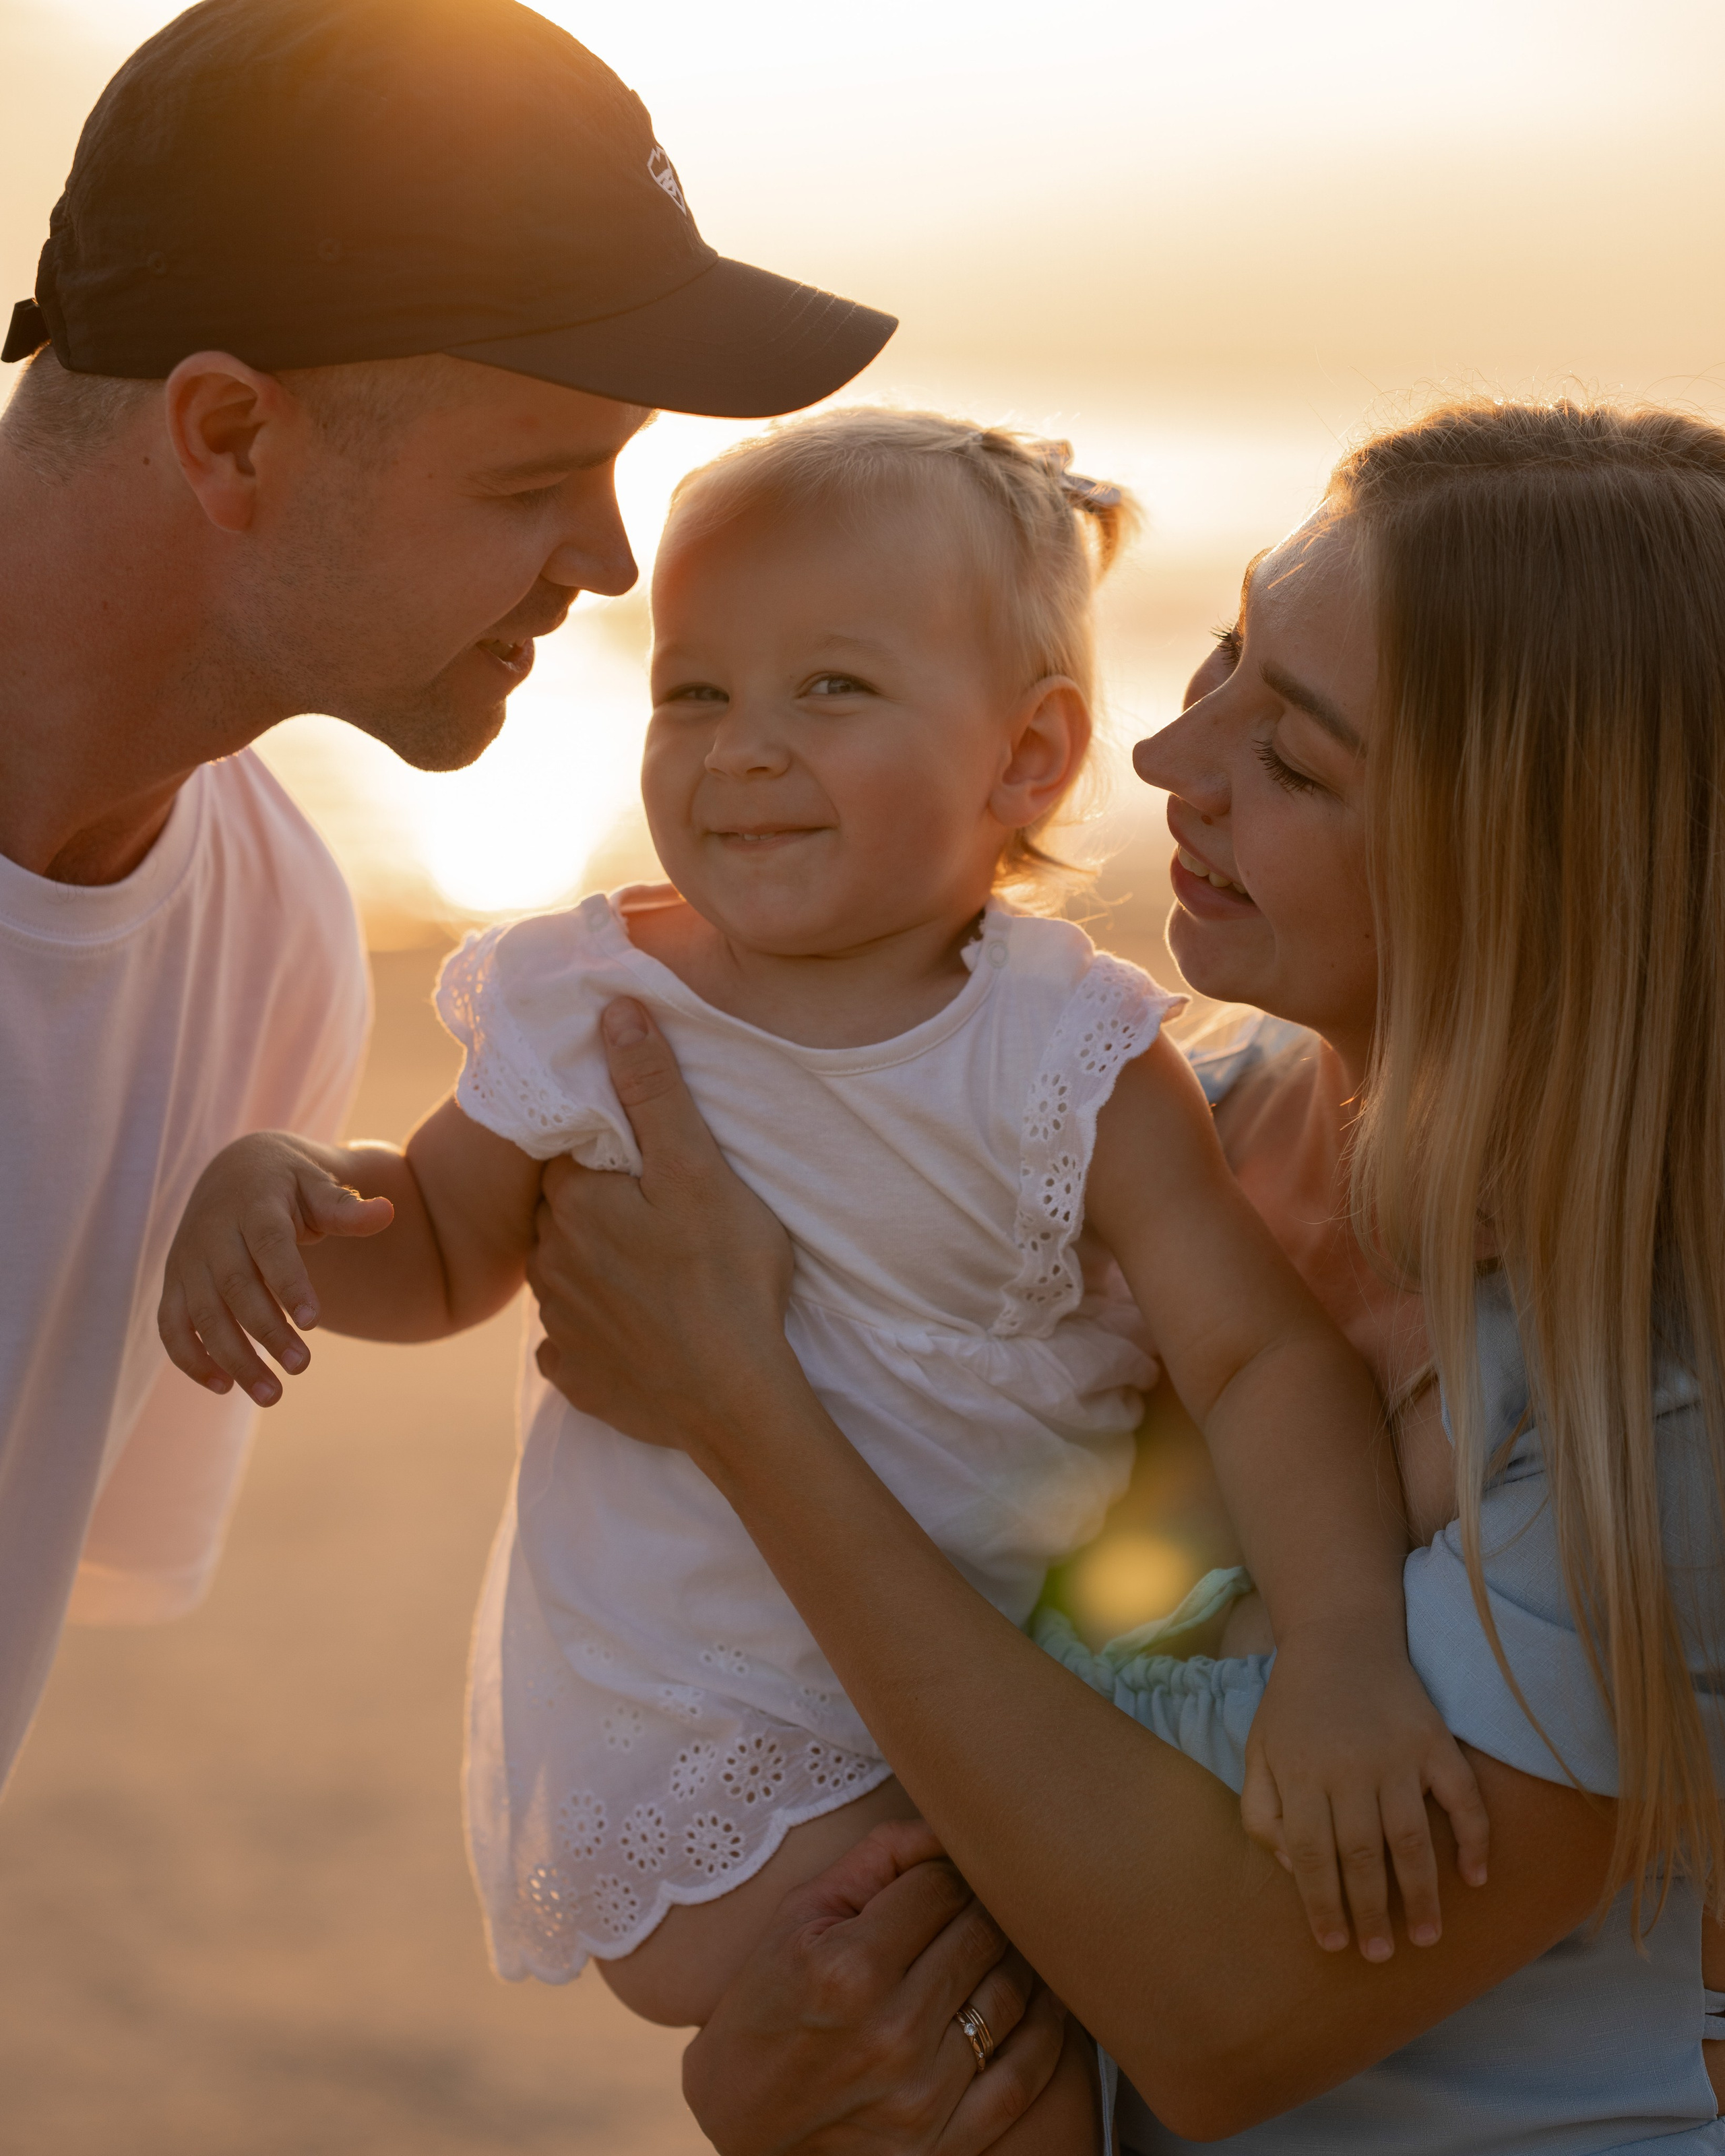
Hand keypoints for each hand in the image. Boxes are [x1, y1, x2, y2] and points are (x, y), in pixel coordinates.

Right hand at [158, 1132, 392, 1405]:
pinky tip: (223, 1387)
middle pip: (236, 1287)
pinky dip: (191, 1358)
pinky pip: (171, 1326)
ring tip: (272, 1394)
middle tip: (302, 1368)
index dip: (289, 1284)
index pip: (270, 1247)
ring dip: (233, 1358)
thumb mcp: (317, 1186)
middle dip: (267, 1332)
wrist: (232, 1171)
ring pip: (203, 1315)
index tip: (314, 1322)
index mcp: (254, 1206)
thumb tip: (387, 1213)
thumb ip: (346, 1208)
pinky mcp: (173, 1283)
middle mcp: (213, 1233)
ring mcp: (188, 1260)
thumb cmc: (288, 1185)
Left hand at [526, 998, 795, 1458]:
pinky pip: (572, 1341)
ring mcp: (558, 1324)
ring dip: (597, 1267)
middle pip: (565, 1212)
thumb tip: (613, 1011)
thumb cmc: (726, 1276)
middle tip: (661, 1215)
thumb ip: (653, 1090)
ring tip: (657, 1273)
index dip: (608, 1151)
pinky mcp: (574, 1375)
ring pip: (565, 1273)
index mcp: (573, 1202)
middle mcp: (547, 1260)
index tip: (648, 1163)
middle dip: (600, 1205)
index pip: (569, 1153)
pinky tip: (637, 1331)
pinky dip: (597, 1332)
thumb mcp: (699, 1169)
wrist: (734, 1399)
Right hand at [684, 1819, 1065, 2155]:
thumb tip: (950, 1824)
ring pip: (1013, 1992)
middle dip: (982, 1907)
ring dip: (1017, 1958)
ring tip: (1001, 1945)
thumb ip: (879, 1858)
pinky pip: (1027, 2073)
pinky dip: (1047, 2027)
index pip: (942, 1886)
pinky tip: (1043, 1999)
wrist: (745, 2126)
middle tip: (972, 1905)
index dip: (945, 1872)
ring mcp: (923, 2094)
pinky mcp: (945, 2143)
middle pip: (983, 1932)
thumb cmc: (768, 2005)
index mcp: (848, 1967)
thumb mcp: (800, 1915)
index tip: (938, 1880)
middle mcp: (891, 2031)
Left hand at [1240, 1623, 1489, 1962]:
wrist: (1340, 1637)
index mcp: (1301, 1775)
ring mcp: (1396, 1756)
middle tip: (1380, 1954)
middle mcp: (1349, 1770)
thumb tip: (1294, 1873)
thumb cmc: (1293, 1706)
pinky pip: (1462, 1797)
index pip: (1310, 1857)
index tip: (1335, 1944)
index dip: (1322, 1906)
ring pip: (1411, 1839)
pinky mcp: (1435, 1741)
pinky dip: (1473, 1839)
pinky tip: (1476, 1877)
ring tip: (1424, 1936)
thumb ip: (1262, 1813)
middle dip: (1371, 1913)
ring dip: (1421, 1894)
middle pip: (1361, 1857)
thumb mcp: (1257, 1752)